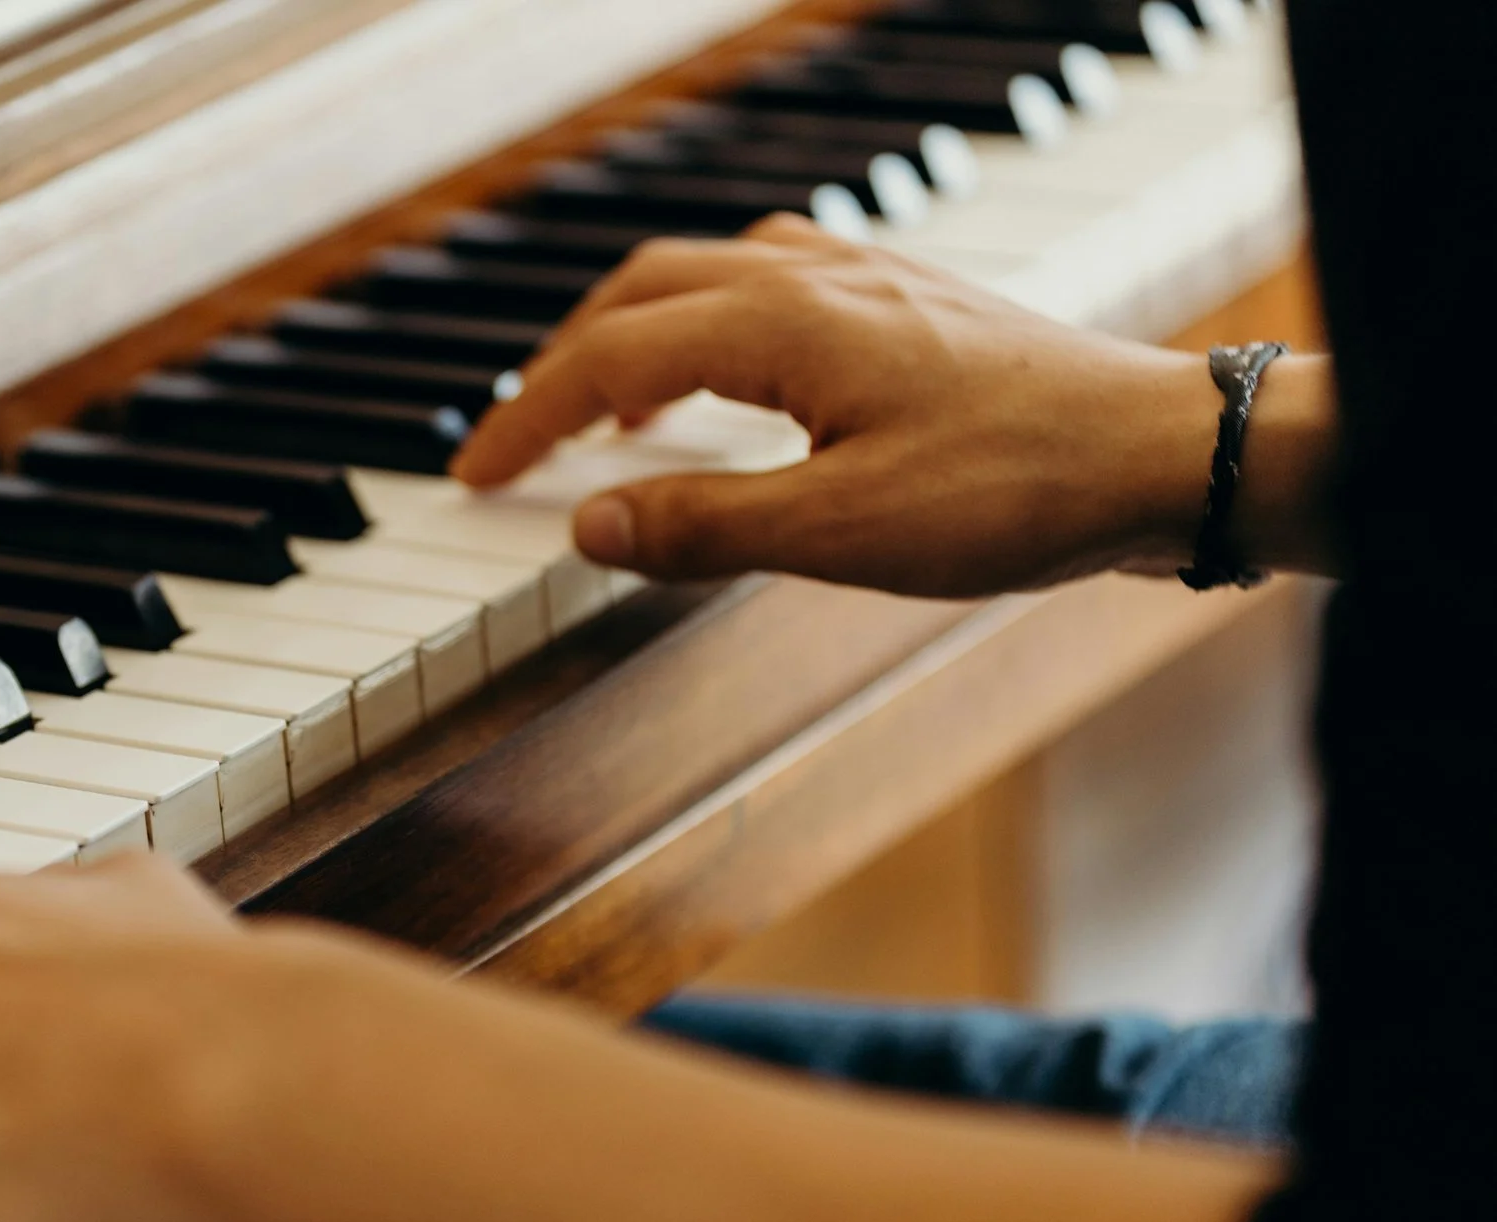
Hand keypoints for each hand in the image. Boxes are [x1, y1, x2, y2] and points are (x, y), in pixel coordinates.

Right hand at [450, 216, 1223, 597]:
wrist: (1160, 451)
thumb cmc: (1017, 489)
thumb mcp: (841, 532)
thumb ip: (702, 527)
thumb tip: (588, 522)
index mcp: (782, 324)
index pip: (609, 359)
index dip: (528, 419)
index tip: (474, 475)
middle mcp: (815, 278)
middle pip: (640, 294)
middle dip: (561, 365)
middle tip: (515, 440)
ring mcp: (866, 277)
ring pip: (704, 276)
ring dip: (632, 334)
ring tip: (606, 409)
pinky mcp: (908, 299)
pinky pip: (770, 282)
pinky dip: (707, 325)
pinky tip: (730, 378)